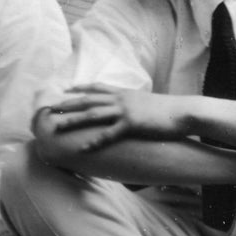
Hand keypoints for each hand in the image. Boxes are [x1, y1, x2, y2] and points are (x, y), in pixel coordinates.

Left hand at [36, 84, 190, 150]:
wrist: (184, 112)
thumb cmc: (168, 110)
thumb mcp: (147, 102)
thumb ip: (135, 104)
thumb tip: (129, 109)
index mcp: (124, 93)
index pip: (97, 88)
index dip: (80, 88)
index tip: (65, 90)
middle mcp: (120, 99)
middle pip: (88, 100)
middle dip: (68, 104)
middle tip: (50, 109)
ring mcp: (125, 111)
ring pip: (92, 114)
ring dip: (73, 120)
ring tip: (57, 126)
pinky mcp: (131, 124)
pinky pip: (108, 134)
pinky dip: (94, 141)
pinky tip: (83, 148)